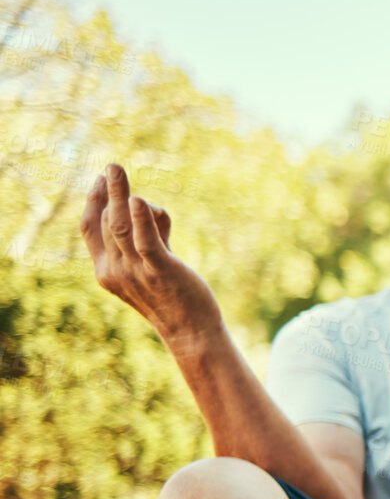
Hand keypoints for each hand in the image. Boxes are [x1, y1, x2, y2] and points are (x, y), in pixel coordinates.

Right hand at [79, 163, 222, 355]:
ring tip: (116, 169)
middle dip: (109, 192)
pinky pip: (146, 243)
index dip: (93, 202)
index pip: (90, 229)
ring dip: (118, 194)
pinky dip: (141, 220)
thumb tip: (150, 209)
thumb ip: (149, 237)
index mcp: (106, 270)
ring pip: (120, 227)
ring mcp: (135, 272)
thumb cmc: (173, 297)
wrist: (191, 332)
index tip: (100, 180)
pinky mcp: (160, 272)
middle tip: (113, 166)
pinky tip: (139, 200)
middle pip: (106, 223)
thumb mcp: (152, 264)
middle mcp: (114, 270)